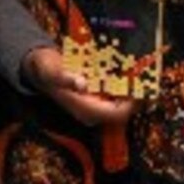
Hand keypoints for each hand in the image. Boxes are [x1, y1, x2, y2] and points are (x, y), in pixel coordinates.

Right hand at [22, 46, 136, 125]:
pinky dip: (124, 87)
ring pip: (121, 104)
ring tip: (138, 72)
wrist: (40, 69)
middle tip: (143, 75)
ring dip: (130, 90)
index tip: (139, 84)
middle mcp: (92, 113)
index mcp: (84, 109)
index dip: (131, 102)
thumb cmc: (47, 69)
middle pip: (123, 111)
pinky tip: (127, 73)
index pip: (116, 114)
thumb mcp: (52, 71)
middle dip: (134, 95)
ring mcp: (95, 107)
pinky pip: (117, 98)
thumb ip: (65, 78)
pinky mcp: (96, 101)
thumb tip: (81, 84)